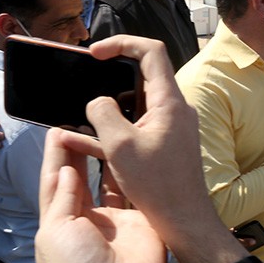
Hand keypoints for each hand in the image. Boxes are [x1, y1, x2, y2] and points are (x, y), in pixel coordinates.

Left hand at [35, 128, 167, 262]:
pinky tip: (126, 151)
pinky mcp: (139, 218)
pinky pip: (132, 190)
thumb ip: (62, 199)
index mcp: (59, 225)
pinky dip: (128, 172)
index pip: (54, 184)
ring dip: (101, 158)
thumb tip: (67, 170)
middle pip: (79, 179)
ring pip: (106, 181)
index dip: (55, 158)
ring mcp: (113, 219)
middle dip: (76, 153)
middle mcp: (85, 219)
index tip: (57, 131)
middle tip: (78, 125)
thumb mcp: (56, 233)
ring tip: (101, 132)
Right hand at [66, 35, 246, 262]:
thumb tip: (97, 102)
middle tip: (85, 82)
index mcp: (169, 101)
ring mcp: (173, 125)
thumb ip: (103, 113)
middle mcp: (175, 108)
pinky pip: (139, 126)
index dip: (122, 43)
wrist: (184, 219)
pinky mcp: (167, 143)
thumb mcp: (119, 145)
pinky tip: (85, 140)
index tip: (95, 53)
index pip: (151, 52)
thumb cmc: (157, 185)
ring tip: (79, 117)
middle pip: (143, 76)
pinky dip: (115, 129)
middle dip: (111, 76)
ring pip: (137, 103)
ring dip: (109, 107)